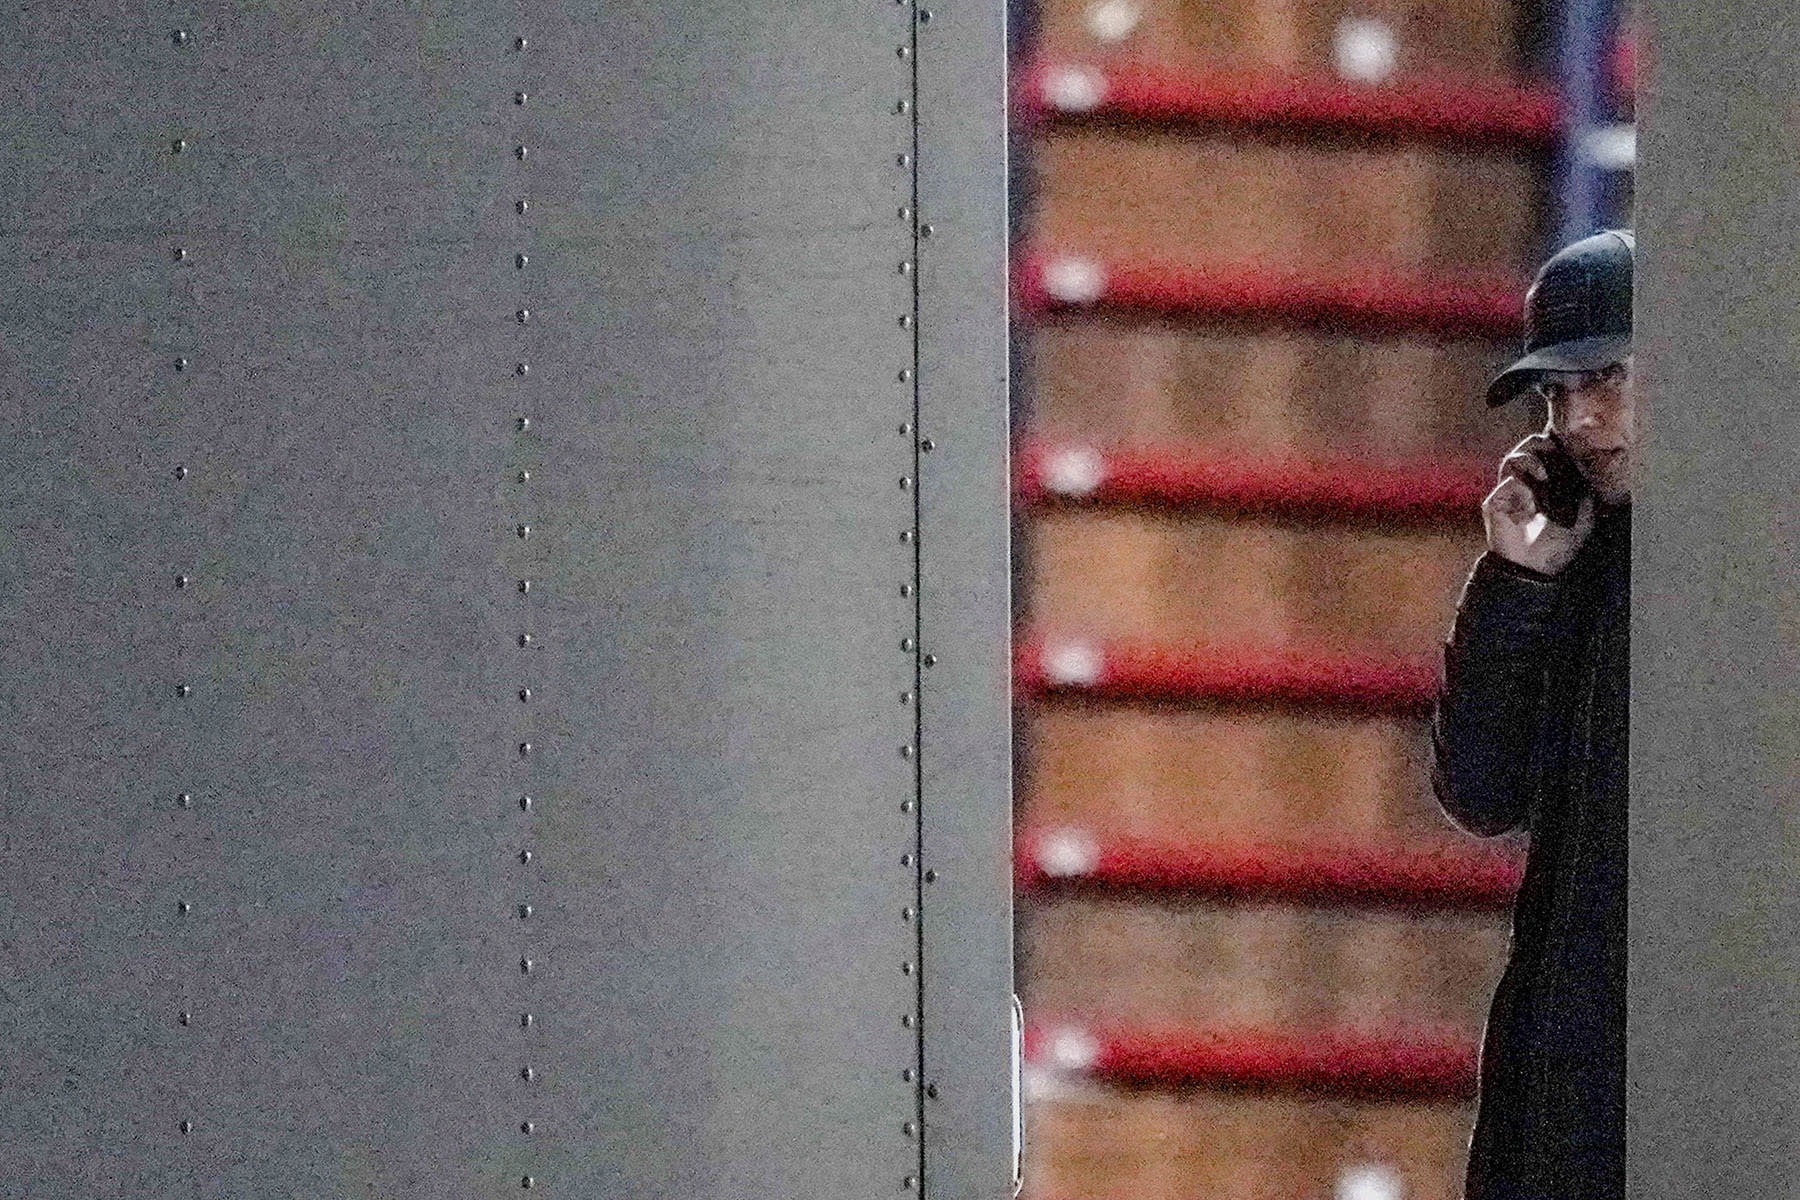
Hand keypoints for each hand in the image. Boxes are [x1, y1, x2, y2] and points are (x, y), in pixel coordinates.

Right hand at [1482, 432, 1596, 576]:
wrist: (1536, 568)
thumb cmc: (1560, 542)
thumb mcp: (1586, 511)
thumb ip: (1591, 486)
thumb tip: (1614, 458)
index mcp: (1548, 480)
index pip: (1550, 448)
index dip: (1559, 442)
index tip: (1573, 445)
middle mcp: (1527, 481)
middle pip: (1530, 444)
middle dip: (1544, 445)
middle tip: (1557, 455)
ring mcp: (1509, 490)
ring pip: (1514, 458)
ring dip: (1532, 462)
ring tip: (1544, 476)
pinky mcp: (1495, 502)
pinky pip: (1507, 483)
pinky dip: (1522, 489)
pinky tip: (1532, 503)